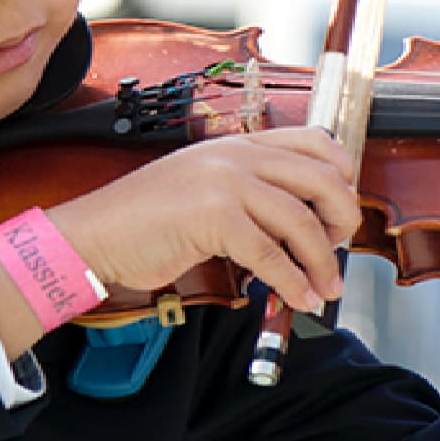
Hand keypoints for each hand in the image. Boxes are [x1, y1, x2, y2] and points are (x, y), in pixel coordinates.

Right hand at [45, 126, 361, 313]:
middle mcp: (236, 155)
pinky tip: (297, 297)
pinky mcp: (214, 216)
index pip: (314, 143)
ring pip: (300, 222)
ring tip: (325, 287)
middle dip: (342, 220)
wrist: (97, 234)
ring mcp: (224, 182)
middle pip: (320, 179)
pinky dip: (291, 282)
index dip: (341, 177)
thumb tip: (301, 223)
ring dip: (322, 263)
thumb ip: (250, 193)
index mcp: (238, 144)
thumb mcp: (205, 188)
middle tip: (342, 250)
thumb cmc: (146, 219)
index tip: (341, 212)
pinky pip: (270, 255)